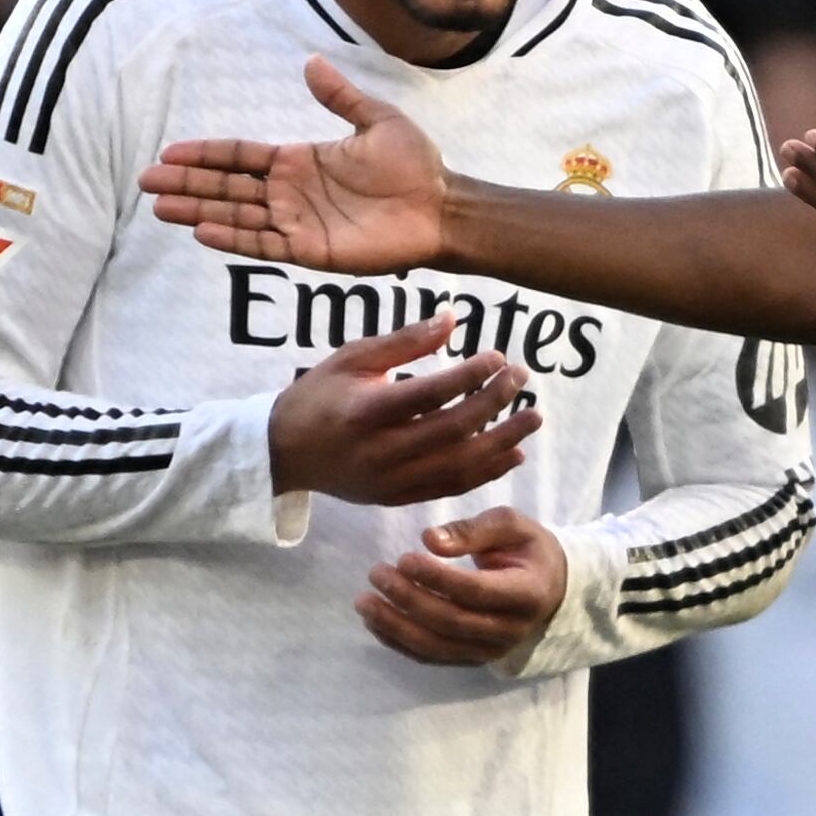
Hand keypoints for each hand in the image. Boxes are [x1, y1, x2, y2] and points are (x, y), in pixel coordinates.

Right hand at [143, 56, 448, 271]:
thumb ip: (341, 97)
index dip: (205, 155)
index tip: (168, 153)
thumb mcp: (378, 121)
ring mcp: (299, 222)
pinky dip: (234, 239)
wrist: (443, 207)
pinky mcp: (312, 250)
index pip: (240, 157)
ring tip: (161, 207)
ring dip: (199, 210)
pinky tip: (203, 231)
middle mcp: (291, 192)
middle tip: (146, 183)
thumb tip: (312, 62)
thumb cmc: (416, 166)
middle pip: (228, 187)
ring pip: (237, 216)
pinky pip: (265, 244)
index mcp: (300, 161)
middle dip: (187, 184)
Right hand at [267, 310, 538, 502]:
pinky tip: (513, 452)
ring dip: (503, 441)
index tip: (499, 357)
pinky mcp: (397, 498)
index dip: (471, 376)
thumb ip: (404, 341)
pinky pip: (450, 487)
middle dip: (494, 403)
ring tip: (533, 417)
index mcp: (366, 411)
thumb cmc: (318, 396)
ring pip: (459, 465)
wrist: (282, 451)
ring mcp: (391, 480)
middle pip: (452, 430)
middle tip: (522, 379)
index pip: (431, 393)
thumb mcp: (352, 359)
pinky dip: (486, 472)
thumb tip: (453, 318)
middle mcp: (381, 450)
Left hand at [358, 506, 566, 666]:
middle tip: (376, 573)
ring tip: (364, 602)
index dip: (436, 578)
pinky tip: (374, 621)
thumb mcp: (511, 526)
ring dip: (395, 626)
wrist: (550, 588)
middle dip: (408, 599)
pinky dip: (399, 642)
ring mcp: (491, 650)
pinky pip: (432, 657)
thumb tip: (429, 539)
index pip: (475, 591)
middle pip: (451, 621)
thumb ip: (473, 530)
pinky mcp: (473, 659)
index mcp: (526, 594)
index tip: (403, 558)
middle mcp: (510, 629)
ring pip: (437, 646)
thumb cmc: (528, 550)